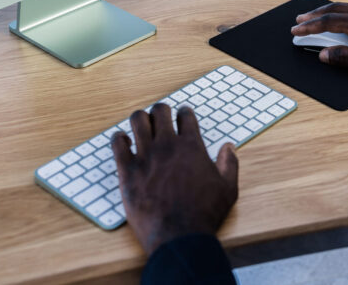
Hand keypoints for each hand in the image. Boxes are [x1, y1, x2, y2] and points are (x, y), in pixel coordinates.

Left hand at [111, 104, 238, 254]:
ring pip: (137, 121)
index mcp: (191, 146)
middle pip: (159, 111)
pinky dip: (119, 139)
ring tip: (141, 126)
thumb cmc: (204, 214)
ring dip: (140, 120)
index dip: (184, 113)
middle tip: (160, 118)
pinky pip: (117, 144)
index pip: (185, 115)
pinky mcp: (127, 171)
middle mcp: (167, 145)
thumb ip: (230, 164)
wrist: (179, 236)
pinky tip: (123, 142)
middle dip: (161, 111)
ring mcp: (145, 156)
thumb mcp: (228, 189)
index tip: (182, 116)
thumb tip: (229, 147)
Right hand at [291, 2, 347, 76]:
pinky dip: (340, 13)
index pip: (329, 22)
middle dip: (314, 14)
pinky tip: (340, 20)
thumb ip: (344, 58)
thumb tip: (324, 55)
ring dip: (327, 12)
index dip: (310, 26)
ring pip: (344, 8)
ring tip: (315, 17)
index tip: (296, 30)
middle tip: (299, 19)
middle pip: (334, 9)